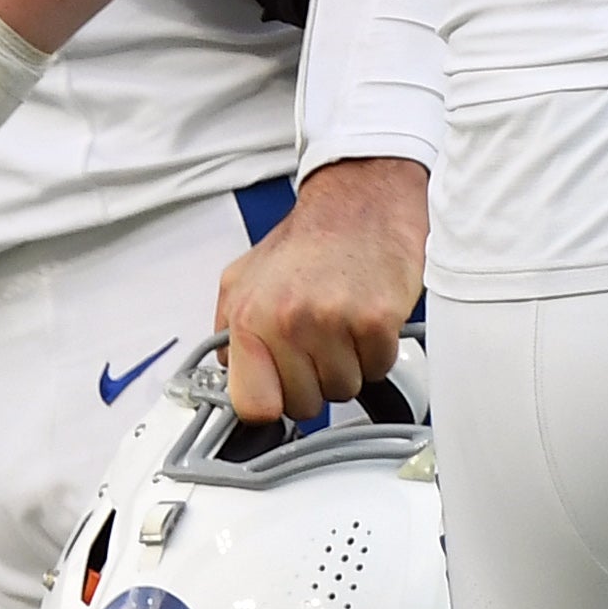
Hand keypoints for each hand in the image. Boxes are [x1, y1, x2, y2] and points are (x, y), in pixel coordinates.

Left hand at [220, 159, 428, 422]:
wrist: (359, 202)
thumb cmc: (306, 241)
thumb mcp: (242, 280)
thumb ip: (229, 334)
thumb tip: (229, 377)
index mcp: (250, 317)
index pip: (252, 406)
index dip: (269, 403)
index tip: (277, 391)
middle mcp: (289, 321)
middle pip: (304, 405)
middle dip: (312, 381)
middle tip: (317, 342)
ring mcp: (333, 323)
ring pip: (343, 390)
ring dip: (346, 365)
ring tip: (341, 324)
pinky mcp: (376, 322)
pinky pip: (378, 369)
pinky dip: (376, 351)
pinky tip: (364, 318)